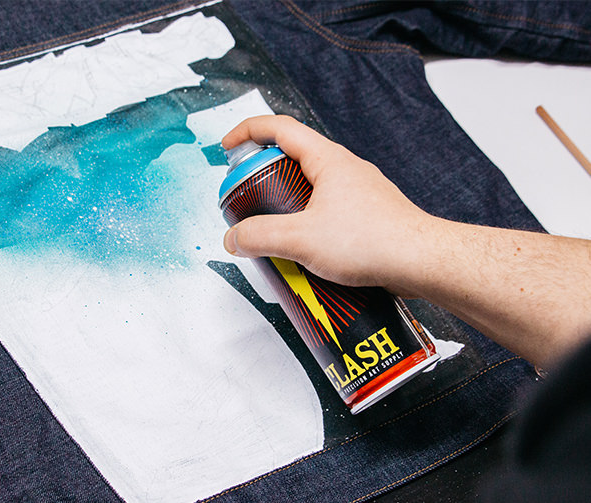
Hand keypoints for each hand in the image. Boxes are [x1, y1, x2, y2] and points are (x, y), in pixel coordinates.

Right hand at [221, 115, 430, 290]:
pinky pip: (328, 211)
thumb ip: (260, 236)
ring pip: (311, 189)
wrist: (422, 262)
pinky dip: (309, 225)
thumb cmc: (373, 241)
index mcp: (327, 160)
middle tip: (248, 199)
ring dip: (287, 206)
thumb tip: (234, 239)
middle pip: (293, 159)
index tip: (228, 146)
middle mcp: (344, 169)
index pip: (279, 128)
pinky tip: (305, 252)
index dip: (248, 131)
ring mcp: (358, 192)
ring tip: (274, 233)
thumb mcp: (301, 239)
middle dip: (264, 177)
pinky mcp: (367, 216)